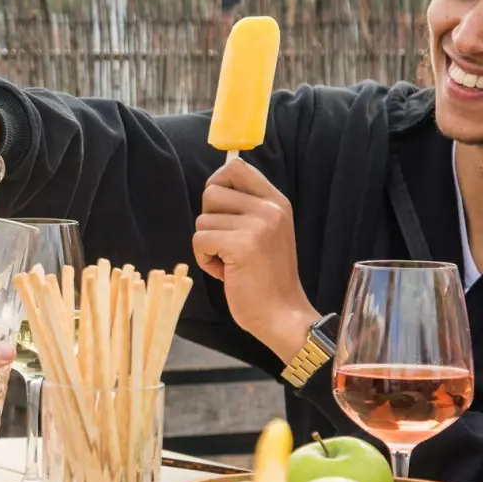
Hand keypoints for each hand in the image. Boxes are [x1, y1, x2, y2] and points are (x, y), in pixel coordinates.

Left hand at [191, 159, 316, 361]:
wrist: (282, 314)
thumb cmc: (266, 276)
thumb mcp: (265, 232)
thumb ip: (246, 208)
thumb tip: (213, 185)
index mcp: (276, 201)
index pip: (237, 167)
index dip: (217, 182)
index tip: (218, 208)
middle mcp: (270, 208)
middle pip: (212, 191)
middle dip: (210, 219)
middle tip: (227, 243)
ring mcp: (258, 225)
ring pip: (203, 220)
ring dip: (208, 245)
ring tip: (230, 262)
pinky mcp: (242, 244)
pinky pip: (200, 239)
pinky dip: (205, 259)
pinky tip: (226, 273)